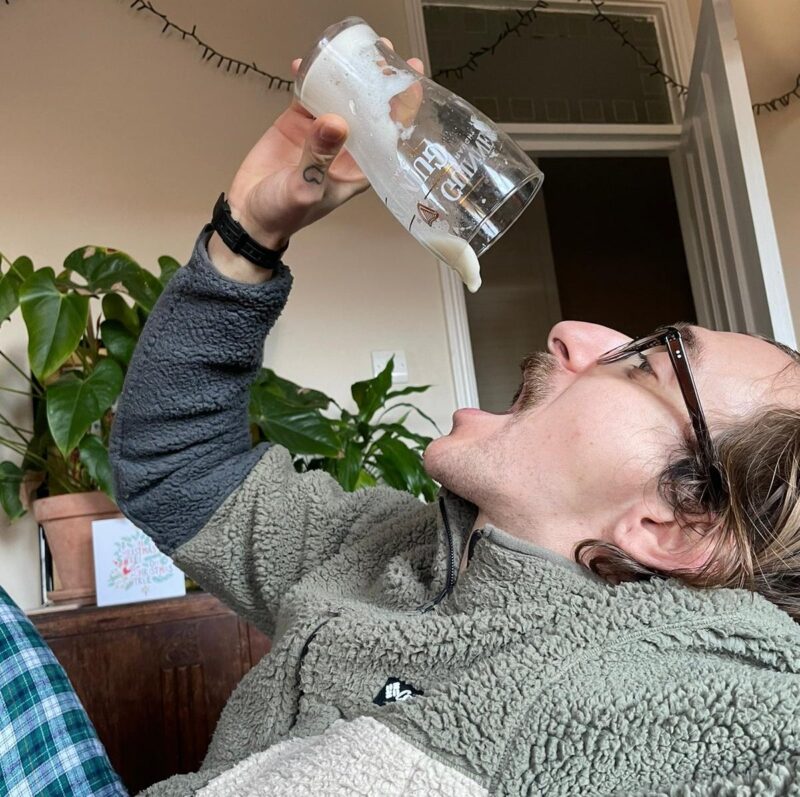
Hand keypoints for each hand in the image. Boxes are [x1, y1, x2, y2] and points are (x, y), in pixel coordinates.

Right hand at [209, 42, 424, 281]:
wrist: (249, 214)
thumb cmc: (284, 213)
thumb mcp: (304, 189)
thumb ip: (318, 157)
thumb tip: (336, 121)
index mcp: (359, 169)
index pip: (388, 135)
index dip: (403, 108)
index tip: (413, 78)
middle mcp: (347, 148)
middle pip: (370, 110)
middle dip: (379, 81)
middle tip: (384, 50)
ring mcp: (323, 133)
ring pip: (342, 97)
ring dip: (347, 74)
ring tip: (352, 48)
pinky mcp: (299, 123)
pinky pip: (309, 94)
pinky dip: (308, 77)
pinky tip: (305, 61)